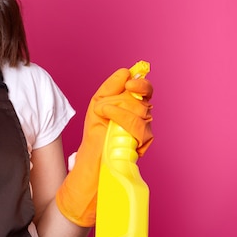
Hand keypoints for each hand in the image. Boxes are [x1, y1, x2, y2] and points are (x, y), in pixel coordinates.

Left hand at [56, 68, 152, 226]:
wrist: (90, 164)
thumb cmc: (94, 136)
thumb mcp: (97, 107)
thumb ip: (111, 88)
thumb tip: (127, 72)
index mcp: (132, 109)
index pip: (146, 91)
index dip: (142, 84)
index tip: (131, 82)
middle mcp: (142, 121)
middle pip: (143, 101)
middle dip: (120, 100)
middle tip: (104, 106)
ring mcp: (143, 135)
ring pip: (141, 113)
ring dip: (117, 110)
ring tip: (102, 116)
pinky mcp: (142, 147)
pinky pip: (138, 129)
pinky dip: (121, 122)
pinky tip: (109, 127)